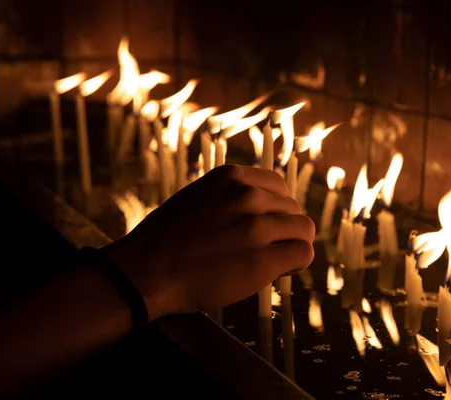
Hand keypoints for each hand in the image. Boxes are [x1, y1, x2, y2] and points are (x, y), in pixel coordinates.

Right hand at [102, 165, 314, 318]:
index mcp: (231, 177)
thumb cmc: (167, 240)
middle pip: (293, 209)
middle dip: (283, 229)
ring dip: (294, 245)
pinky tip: (281, 272)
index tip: (266, 226)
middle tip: (266, 249)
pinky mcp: (262, 260)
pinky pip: (303, 253)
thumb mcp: (198, 198)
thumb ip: (230, 198)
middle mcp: (247, 196)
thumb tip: (263, 208)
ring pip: (304, 230)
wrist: (146, 272)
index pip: (278, 186)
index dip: (276, 209)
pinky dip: (297, 263)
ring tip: (275, 261)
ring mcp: (256, 227)